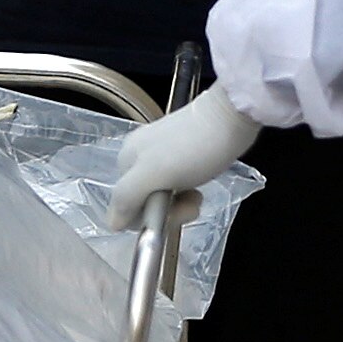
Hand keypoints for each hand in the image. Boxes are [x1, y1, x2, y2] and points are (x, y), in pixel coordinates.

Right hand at [101, 83, 257, 229]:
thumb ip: (127, 197)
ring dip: (180, 204)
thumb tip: (112, 224)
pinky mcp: (180, 156)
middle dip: (169, 211)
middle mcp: (137, 159)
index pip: (125, 208)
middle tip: (191, 202)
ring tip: (197, 196)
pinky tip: (199, 189)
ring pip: (162, 197)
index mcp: (125, 162)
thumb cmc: (194, 148)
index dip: (148, 218)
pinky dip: (187, 192)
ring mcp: (159, 157)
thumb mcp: (155, 174)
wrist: (230, 118)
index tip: (173, 211)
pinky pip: (175, 186)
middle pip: (144, 203)